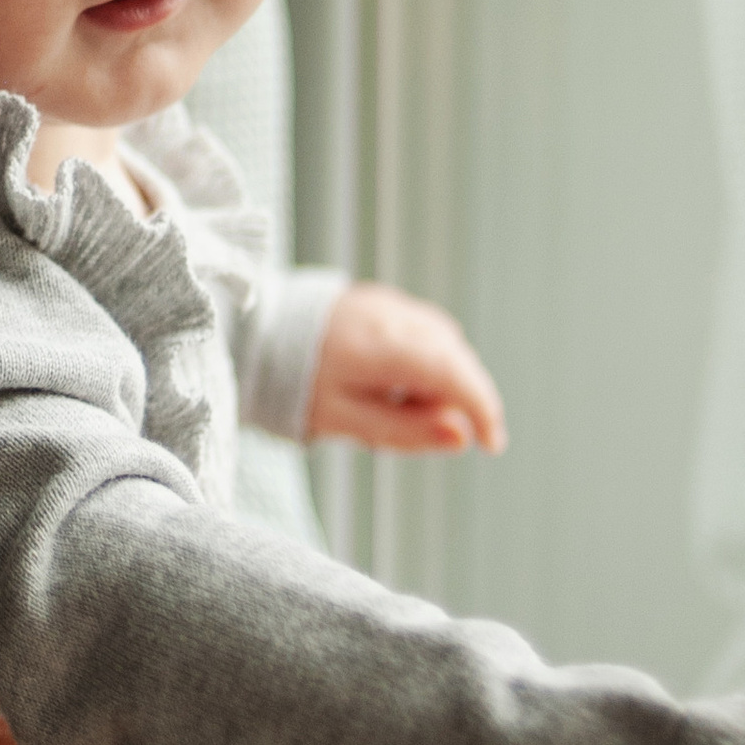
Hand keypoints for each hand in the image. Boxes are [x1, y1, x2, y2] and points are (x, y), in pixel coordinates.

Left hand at [305, 282, 506, 454]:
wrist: (252, 332)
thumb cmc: (292, 382)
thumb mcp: (343, 420)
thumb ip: (402, 431)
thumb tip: (461, 438)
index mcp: (379, 345)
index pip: (451, 371)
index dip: (481, 407)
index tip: (492, 444)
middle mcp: (390, 315)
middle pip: (454, 355)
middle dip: (470, 397)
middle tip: (471, 438)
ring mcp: (388, 303)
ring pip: (444, 341)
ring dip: (452, 376)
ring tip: (419, 412)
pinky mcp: (382, 301)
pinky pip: (424, 330)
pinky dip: (433, 358)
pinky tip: (409, 385)